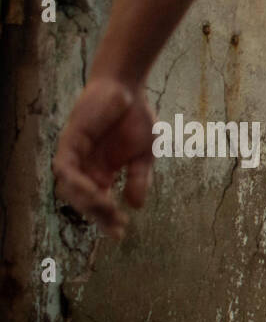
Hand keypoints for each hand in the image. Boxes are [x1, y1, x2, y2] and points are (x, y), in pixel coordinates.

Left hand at [52, 77, 156, 239]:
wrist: (129, 88)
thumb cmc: (136, 117)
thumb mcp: (145, 156)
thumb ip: (139, 180)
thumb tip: (137, 206)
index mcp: (103, 172)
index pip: (100, 202)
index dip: (108, 220)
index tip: (121, 233)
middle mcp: (86, 167)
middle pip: (83, 201)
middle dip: (99, 216)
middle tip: (117, 225)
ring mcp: (76, 155)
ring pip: (69, 189)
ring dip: (87, 203)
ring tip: (108, 209)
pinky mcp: (69, 141)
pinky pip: (64, 168)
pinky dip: (76, 182)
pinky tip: (95, 190)